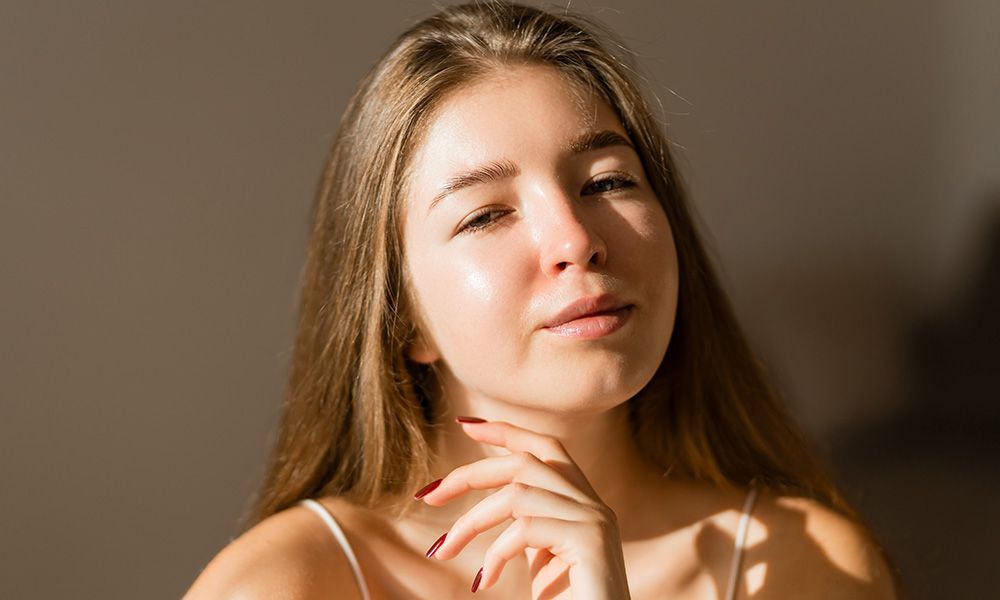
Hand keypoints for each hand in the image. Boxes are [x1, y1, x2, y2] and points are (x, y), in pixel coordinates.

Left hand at [413, 418, 631, 598]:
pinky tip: (483, 581)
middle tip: (428, 496)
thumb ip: (523, 525)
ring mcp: (595, 520)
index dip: (507, 432)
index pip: (546, 448)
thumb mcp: (539, 557)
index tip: (466, 426)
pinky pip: (526, 529)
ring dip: (470, 522)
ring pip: (517, 495)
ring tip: (445, 551)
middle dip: (470, 474)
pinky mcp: (590, 540)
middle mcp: (594, 504)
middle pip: (524, 462)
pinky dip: (494, 553)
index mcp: (583, 503)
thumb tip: (484, 502)